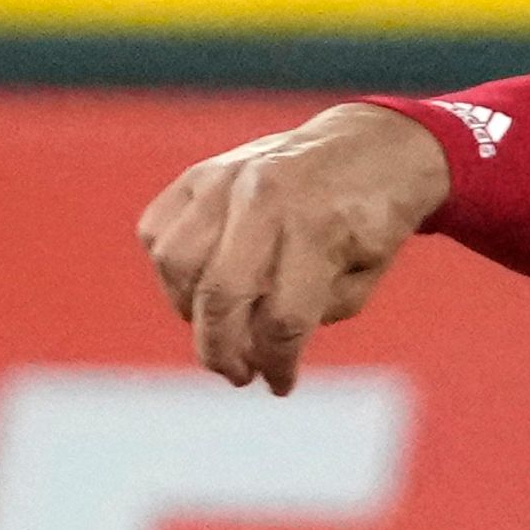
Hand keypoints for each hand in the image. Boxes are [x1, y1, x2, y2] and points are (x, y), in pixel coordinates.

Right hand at [138, 101, 455, 392]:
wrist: (370, 146)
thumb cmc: (370, 222)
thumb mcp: (363, 277)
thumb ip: (312, 316)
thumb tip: (251, 349)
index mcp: (318, 227)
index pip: (281, 320)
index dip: (276, 365)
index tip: (279, 384)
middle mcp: (264, 198)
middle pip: (219, 296)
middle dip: (222, 353)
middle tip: (237, 375)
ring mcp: (225, 179)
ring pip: (176, 264)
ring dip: (190, 312)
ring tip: (220, 326)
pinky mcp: (199, 173)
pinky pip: (158, 232)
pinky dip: (172, 270)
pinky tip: (202, 285)